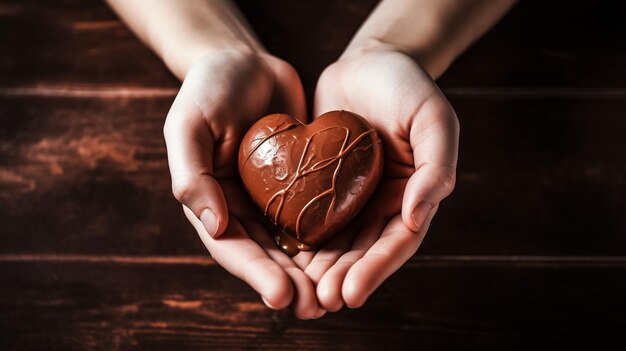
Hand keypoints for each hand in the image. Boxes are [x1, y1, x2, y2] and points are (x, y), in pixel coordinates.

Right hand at [164, 49, 324, 317]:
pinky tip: (350, 256)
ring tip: (335, 297)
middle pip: (266, 255)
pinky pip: (314, 215)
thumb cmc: (210, 88)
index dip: (255, 273)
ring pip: (292, 245)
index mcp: (210, 202)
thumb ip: (190, 172)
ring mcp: (271, 199)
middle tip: (316, 307)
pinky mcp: (299, 185)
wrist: (245, 63)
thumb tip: (211, 223)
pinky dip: (328, 239)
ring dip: (312, 273)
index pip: (232, 247)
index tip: (282, 294)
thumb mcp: (189, 123)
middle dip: (290, 284)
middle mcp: (241, 208)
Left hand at [297, 45, 458, 310]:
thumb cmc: (407, 85)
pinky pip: (310, 214)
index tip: (351, 294)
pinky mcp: (322, 183)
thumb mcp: (433, 118)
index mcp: (412, 196)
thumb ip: (436, 167)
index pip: (396, 243)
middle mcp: (381, 203)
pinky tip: (281, 256)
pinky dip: (299, 238)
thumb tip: (416, 217)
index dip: (375, 271)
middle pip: (362, 251)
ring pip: (335, 241)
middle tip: (318, 301)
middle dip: (341, 278)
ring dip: (318, 269)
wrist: (369, 61)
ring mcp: (351, 196)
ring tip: (299, 291)